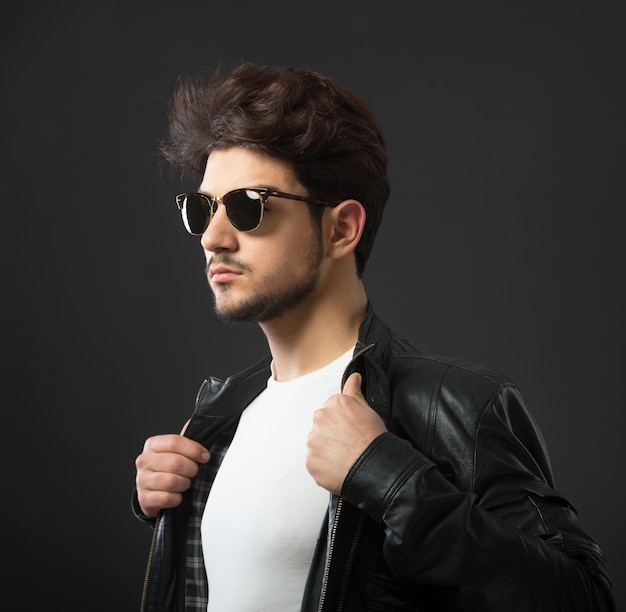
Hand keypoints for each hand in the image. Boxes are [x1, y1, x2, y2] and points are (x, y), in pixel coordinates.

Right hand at [135, 422, 209, 517]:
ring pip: (171, 482)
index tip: (205, 456)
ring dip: (185, 484)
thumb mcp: (178, 452)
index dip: (194, 449)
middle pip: (175, 462)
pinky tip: (177, 495)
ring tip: (185, 483)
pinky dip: (177, 498)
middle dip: (191, 469)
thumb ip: (188, 439)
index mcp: (153, 444)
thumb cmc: (171, 468)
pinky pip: (167, 498)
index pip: (175, 442)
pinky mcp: (144, 498)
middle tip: (194, 472)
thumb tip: (202, 421)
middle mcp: (144, 460)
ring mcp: (141, 479)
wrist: (155, 492)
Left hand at [306, 372, 386, 494]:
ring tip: (344, 456)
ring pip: (317, 443)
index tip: (350, 429)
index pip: (332, 409)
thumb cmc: (373, 439)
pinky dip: (324, 465)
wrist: (374, 467)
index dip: (343, 421)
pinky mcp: (311, 461)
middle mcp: (320, 419)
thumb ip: (354, 390)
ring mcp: (313, 441)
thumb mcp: (368, 409)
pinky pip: (315, 461)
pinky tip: (338, 465)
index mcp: (333, 404)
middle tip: (348, 443)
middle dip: (332, 433)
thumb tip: (354, 377)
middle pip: (322, 425)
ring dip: (327, 449)